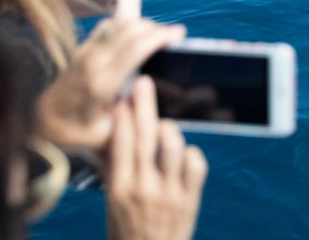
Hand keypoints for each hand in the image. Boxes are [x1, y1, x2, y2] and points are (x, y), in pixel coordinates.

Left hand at [37, 18, 185, 156]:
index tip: (179, 33)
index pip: (135, 48)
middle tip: (174, 34)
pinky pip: (108, 27)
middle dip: (156, 27)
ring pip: (118, 24)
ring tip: (159, 35)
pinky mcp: (81, 51)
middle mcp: (92, 63)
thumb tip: (157, 101)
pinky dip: (126, 25)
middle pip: (130, 29)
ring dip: (141, 24)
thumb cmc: (79, 136)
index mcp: (102, 83)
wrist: (45, 126)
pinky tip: (136, 36)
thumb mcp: (109, 137)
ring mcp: (84, 54)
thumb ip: (133, 119)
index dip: (160, 36)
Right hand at [105, 75, 207, 239]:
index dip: (122, 117)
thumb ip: (114, 168)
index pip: (120, 144)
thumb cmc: (127, 230)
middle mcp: (144, 188)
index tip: (122, 97)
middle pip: (145, 138)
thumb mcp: (113, 201)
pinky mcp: (190, 199)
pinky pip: (196, 164)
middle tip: (144, 83)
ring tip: (163, 127)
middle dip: (144, 106)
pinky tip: (184, 155)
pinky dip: (191, 153)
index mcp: (120, 189)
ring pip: (173, 146)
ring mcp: (170, 194)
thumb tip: (112, 133)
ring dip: (169, 130)